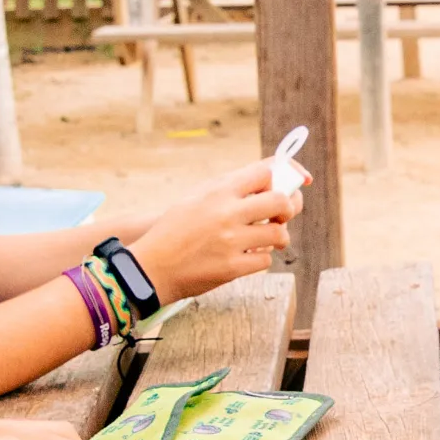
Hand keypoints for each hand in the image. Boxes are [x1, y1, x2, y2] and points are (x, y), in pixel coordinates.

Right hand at [125, 161, 297, 300]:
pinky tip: (248, 255)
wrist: (151, 267)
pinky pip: (266, 260)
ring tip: (268, 238)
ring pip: (279, 234)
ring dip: (278, 236)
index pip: (264, 172)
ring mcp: (231, 241)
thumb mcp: (196, 197)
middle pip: (280, 201)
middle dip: (289, 207)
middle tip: (283, 214)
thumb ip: (229, 187)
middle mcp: (226, 213)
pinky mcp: (232, 268)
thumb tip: (269, 177)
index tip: (289, 183)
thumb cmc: (174, 229)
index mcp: (218, 190)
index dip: (281, 177)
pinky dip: (260, 258)